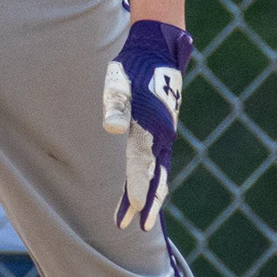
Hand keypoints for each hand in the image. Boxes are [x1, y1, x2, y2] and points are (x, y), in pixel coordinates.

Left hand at [102, 19, 190, 234]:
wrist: (156, 49)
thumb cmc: (133, 65)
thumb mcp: (119, 81)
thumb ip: (116, 105)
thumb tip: (113, 130)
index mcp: (150, 127)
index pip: (141, 167)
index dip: (136, 191)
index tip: (132, 214)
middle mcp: (161, 135)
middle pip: (154, 176)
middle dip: (145, 203)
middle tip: (137, 227)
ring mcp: (164, 134)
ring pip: (159, 172)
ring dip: (151, 195)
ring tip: (141, 219)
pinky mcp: (162, 131)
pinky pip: (157, 161)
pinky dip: (152, 179)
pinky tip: (145, 189)